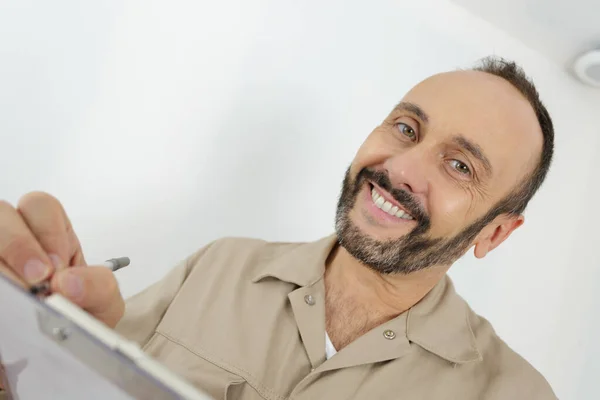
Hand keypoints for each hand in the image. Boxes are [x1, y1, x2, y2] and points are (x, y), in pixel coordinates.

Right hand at [0, 192, 124, 327]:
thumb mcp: (105, 304)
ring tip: (22, 298)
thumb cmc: (81, 318)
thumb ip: (99, 287)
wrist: (60, 354)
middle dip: (20, 245)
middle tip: (38, 281)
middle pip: (3, 213)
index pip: (42, 207)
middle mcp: (18, 241)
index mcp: (51, 236)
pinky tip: (10, 309)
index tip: (58, 267)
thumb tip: (67, 281)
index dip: (47, 231)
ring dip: (3, 267)